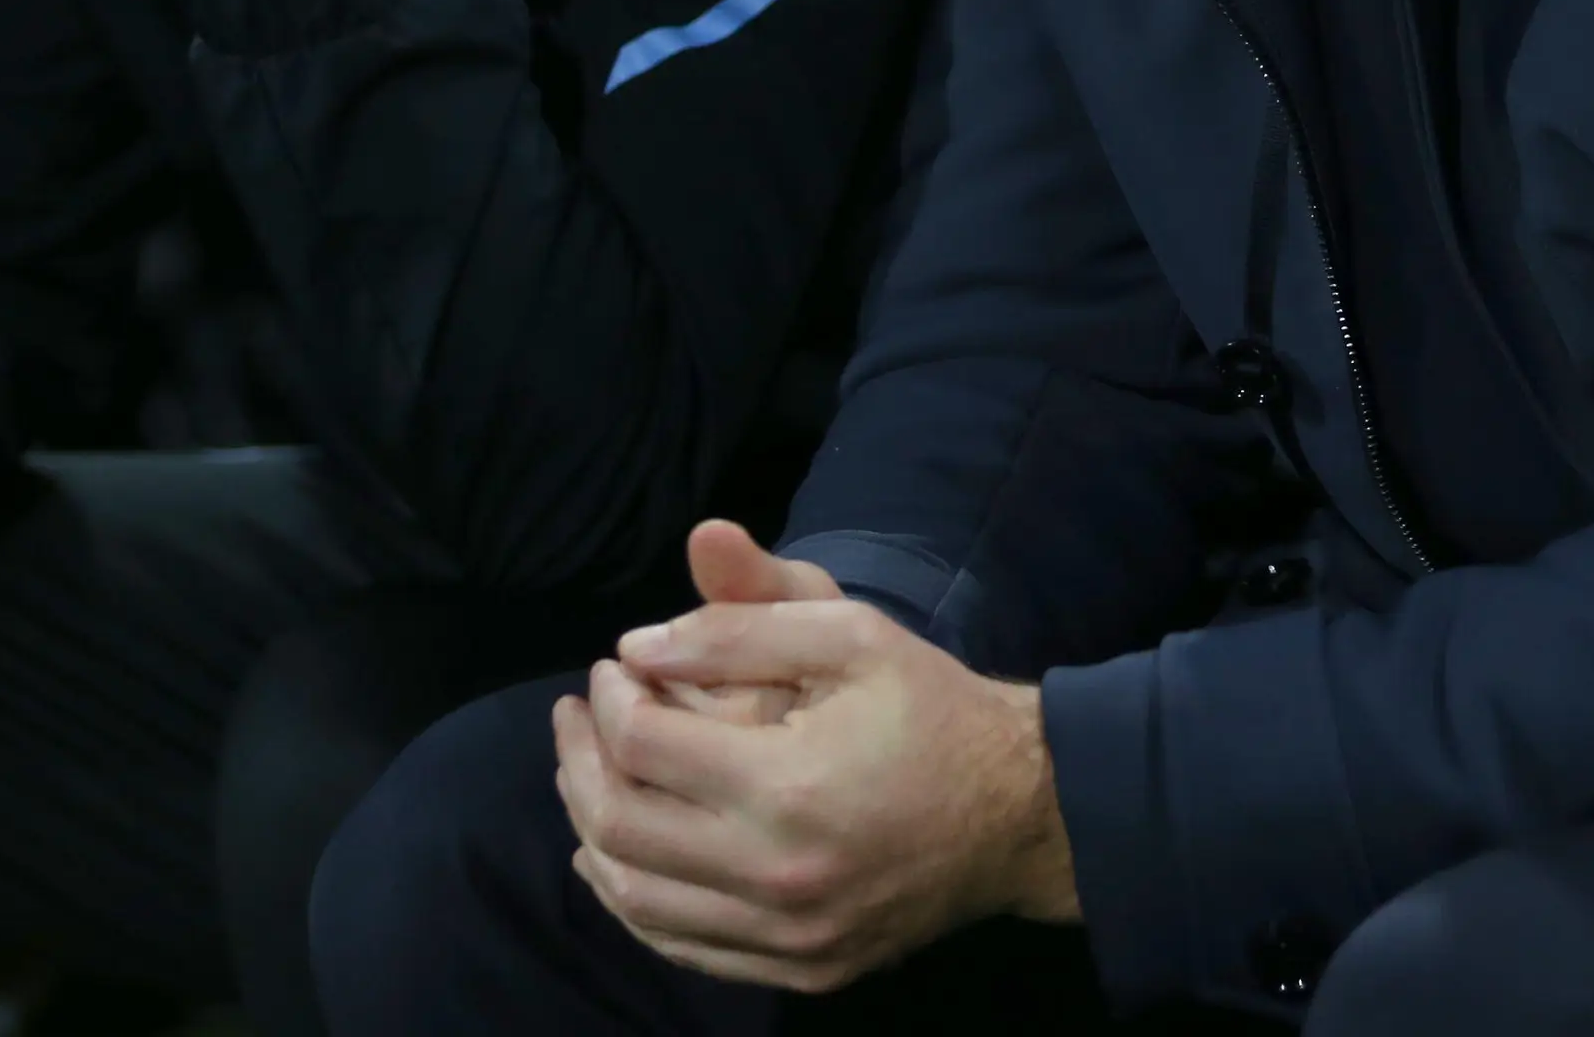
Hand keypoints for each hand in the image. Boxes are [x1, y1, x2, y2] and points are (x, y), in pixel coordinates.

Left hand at [554, 519, 1078, 992]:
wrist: (1019, 815)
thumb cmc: (932, 708)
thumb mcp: (850, 633)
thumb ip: (741, 621)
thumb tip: (636, 645)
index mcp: (786, 786)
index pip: (642, 744)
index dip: (610, 697)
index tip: (615, 667)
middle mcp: (775, 876)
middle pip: (619, 826)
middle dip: (578, 761)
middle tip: (574, 715)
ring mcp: (785, 938)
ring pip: (635, 899)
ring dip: (590, 832)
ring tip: (586, 774)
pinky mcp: (798, 971)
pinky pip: (682, 946)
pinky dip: (634, 899)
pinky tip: (618, 854)